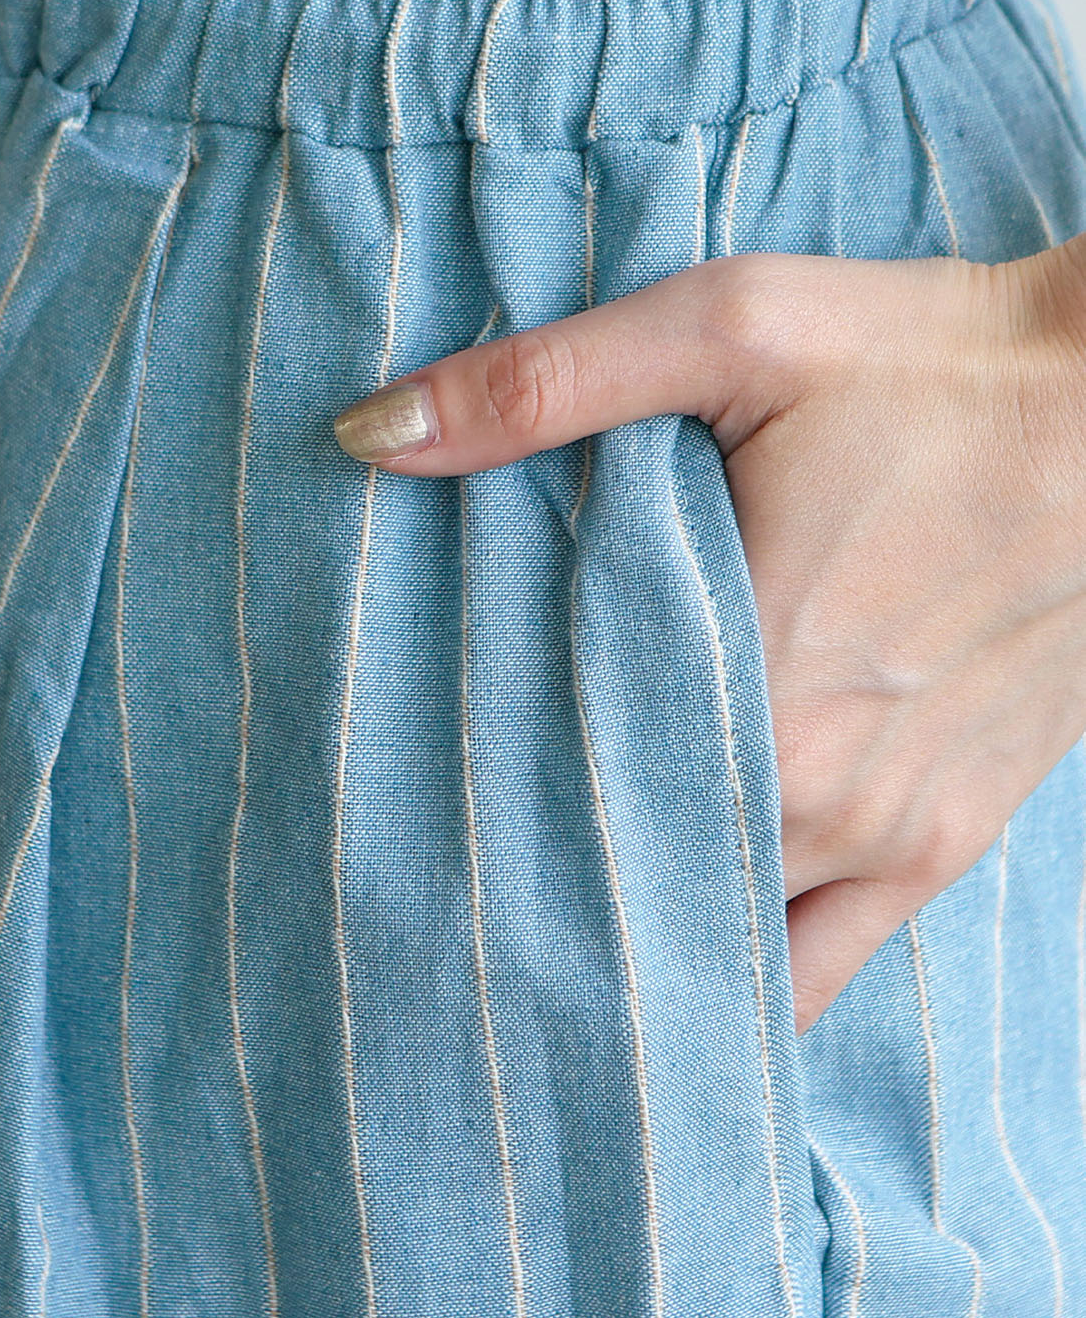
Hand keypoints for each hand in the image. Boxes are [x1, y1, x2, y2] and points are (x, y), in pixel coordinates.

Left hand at [333, 236, 1085, 1031]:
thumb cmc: (932, 364)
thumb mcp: (732, 330)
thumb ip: (541, 387)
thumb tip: (366, 434)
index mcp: (748, 680)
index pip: (559, 811)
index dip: (470, 837)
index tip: (395, 850)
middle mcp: (821, 792)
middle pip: (632, 890)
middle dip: (539, 895)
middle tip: (443, 898)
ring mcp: (896, 830)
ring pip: (727, 947)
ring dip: (638, 945)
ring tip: (544, 940)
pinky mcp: (953, 834)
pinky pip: (835, 964)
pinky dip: (755, 979)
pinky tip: (687, 987)